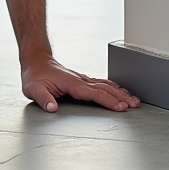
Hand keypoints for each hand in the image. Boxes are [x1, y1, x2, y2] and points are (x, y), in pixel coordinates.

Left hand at [21, 57, 140, 112]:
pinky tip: (119, 91)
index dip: (109, 101)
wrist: (35, 61)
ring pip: (106, 84)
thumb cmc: (34, 76)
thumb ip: (43, 99)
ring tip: (133, 100)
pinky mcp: (82, 80)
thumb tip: (52, 108)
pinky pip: (101, 83)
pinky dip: (113, 87)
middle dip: (121, 97)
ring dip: (120, 92)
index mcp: (72, 83)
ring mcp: (82, 79)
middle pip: (105, 88)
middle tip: (135, 105)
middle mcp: (80, 80)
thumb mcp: (33, 89)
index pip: (95, 93)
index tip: (121, 107)